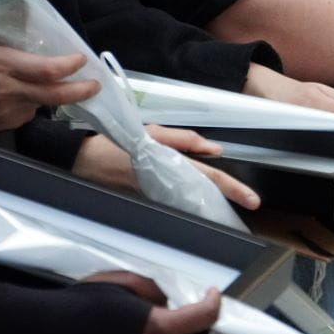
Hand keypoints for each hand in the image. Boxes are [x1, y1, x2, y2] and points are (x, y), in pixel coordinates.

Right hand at [0, 45, 99, 136]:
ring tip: (45, 86)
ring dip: (46, 97)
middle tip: (95, 85)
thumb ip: (2, 43)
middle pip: (57, 95)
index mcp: (1, 64)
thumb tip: (24, 27)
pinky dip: (25, 106)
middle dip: (82, 90)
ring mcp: (3, 112)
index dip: (72, 65)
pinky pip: (21, 116)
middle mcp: (7, 90)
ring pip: (39, 106)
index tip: (82, 59)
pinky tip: (13, 98)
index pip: (50, 69)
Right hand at [72, 125, 260, 208]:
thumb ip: (186, 139)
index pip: (210, 177)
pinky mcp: (149, 201)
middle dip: (229, 197)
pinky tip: (202, 201)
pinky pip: (176, 202)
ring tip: (232, 199)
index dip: (233, 188)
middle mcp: (166, 183)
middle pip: (205, 192)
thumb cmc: (116, 143)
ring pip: (192, 200)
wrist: (80, 162)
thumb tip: (215, 149)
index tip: (252, 200)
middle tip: (250, 201)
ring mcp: (158, 196)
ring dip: (212, 201)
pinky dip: (191, 200)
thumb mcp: (152, 132)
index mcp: (170, 163)